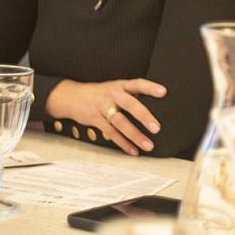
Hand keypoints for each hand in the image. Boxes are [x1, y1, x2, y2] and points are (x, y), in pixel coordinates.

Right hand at [45, 78, 165, 155]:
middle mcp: (113, 95)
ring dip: (135, 135)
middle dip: (144, 116)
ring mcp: (103, 107)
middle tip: (156, 127)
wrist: (72, 96)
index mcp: (120, 86)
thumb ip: (131, 95)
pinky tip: (133, 150)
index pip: (137, 84)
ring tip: (148, 145)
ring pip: (121, 122)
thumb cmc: (100, 94)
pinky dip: (123, 143)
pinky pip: (111, 133)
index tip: (163, 92)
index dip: (150, 87)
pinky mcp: (96, 119)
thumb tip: (153, 104)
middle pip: (130, 104)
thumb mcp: (115, 88)